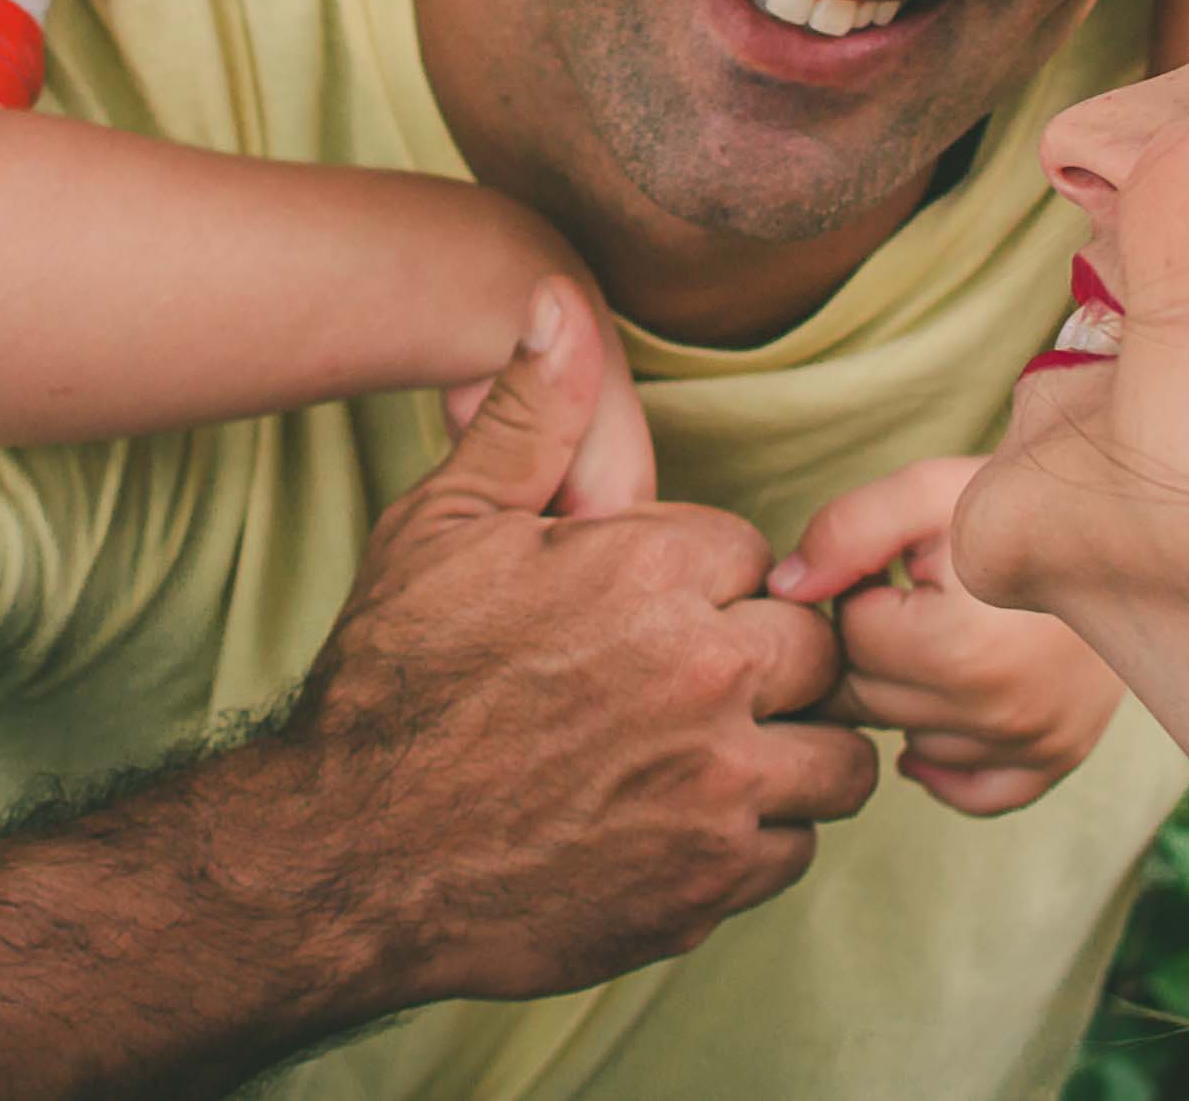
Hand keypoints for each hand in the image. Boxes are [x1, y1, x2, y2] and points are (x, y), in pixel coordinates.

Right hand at [291, 280, 874, 1005]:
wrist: (352, 854)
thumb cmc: (396, 681)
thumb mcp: (446, 524)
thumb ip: (531, 412)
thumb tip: (559, 301)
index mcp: (652, 574)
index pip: (752, 553)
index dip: (700, 577)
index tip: (647, 609)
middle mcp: (707, 677)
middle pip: (817, 648)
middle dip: (766, 656)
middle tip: (694, 678)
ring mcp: (717, 791)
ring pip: (836, 754)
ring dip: (791, 747)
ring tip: (719, 747)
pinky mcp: (711, 886)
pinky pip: (796, 848)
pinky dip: (759, 835)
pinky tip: (690, 819)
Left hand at [769, 458, 1125, 816]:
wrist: (1117, 524)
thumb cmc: (1013, 503)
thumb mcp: (925, 492)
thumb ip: (844, 533)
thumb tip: (783, 593)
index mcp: (959, 649)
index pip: (852, 636)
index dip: (862, 588)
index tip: (901, 561)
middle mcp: (999, 714)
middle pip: (872, 697)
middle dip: (878, 643)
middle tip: (919, 593)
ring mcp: (1033, 743)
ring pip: (909, 737)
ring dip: (910, 690)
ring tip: (948, 629)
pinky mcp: (1057, 758)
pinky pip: (973, 792)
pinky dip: (946, 761)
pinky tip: (944, 707)